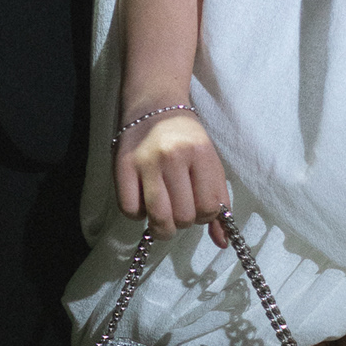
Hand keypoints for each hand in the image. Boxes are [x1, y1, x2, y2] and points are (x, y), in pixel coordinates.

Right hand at [115, 112, 231, 246]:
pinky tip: (143, 201)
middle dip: (183, 221)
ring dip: (162, 227)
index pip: (210, 207)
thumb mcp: (209, 162)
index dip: (205, 215)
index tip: (199, 206)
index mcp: (201, 153)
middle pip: (183, 217)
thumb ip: (218, 200)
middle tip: (179, 207)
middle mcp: (174, 156)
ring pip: (158, 218)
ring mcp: (146, 161)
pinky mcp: (121, 166)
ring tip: (162, 216)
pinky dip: (138, 215)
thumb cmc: (186, 137)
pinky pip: (130, 211)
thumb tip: (223, 243)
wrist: (153, 103)